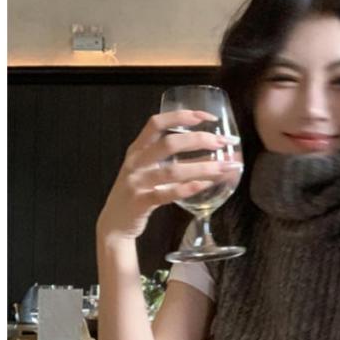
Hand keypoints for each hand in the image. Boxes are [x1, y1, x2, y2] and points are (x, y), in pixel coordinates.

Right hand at [97, 110, 235, 242]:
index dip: (182, 116)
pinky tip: (204, 185)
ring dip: (201, 167)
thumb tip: (216, 155)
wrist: (115, 223)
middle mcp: (136, 162)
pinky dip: (187, 188)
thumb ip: (178, 162)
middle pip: (168, 143)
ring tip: (224, 167)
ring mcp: (136, 182)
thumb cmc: (138, 193)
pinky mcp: (140, 202)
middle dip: (198, 140)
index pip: (157, 123)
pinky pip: (166, 194)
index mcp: (138, 149)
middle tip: (223, 142)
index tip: (207, 117)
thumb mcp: (153, 172)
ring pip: (172, 171)